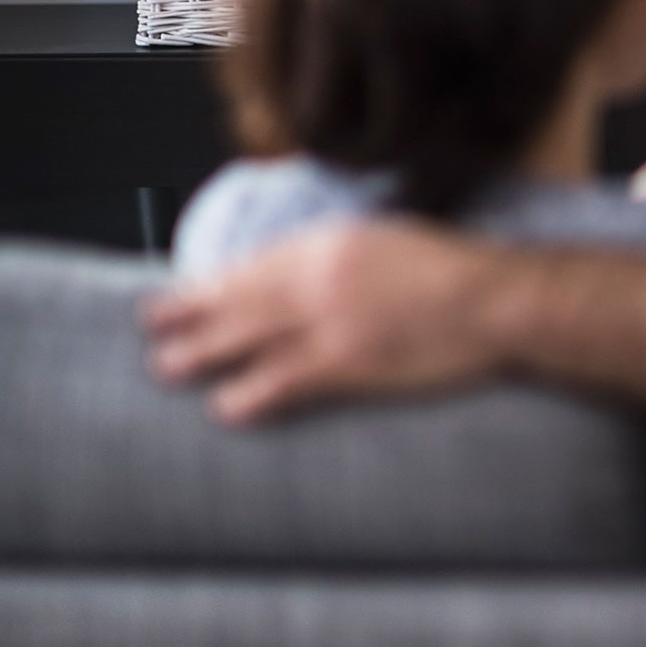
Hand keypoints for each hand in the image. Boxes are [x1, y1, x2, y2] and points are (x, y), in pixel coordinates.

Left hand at [142, 220, 506, 424]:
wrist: (492, 299)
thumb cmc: (452, 267)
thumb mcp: (388, 240)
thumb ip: (341, 254)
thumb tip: (302, 271)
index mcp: (330, 242)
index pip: (254, 263)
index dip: (213, 281)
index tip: (184, 290)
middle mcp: (318, 278)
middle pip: (238, 299)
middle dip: (190, 314)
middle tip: (153, 327)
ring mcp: (329, 321)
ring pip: (248, 339)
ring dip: (204, 354)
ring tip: (168, 367)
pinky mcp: (346, 362)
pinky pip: (283, 380)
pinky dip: (251, 394)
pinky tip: (227, 407)